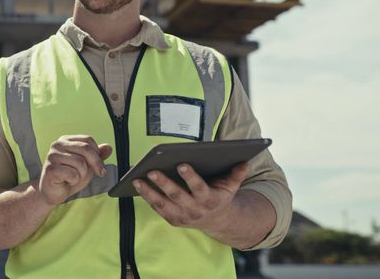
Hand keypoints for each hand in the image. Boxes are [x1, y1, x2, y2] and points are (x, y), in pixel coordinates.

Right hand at [37, 135, 112, 205]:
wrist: (52, 192)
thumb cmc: (68, 177)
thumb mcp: (87, 165)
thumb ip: (97, 156)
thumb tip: (108, 147)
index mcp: (66, 140)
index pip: (88, 140)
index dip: (98, 154)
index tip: (100, 167)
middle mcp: (58, 144)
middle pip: (86, 149)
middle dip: (95, 164)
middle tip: (97, 174)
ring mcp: (52, 156)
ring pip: (80, 162)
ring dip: (82, 175)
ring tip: (73, 178)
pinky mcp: (51, 168)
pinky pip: (72, 173)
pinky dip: (74, 181)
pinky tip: (66, 181)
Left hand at [133, 162, 248, 233]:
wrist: (216, 221)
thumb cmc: (220, 196)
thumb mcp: (231, 186)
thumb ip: (236, 174)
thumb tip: (245, 161)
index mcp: (210, 200)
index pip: (199, 188)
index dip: (191, 177)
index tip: (182, 164)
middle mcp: (195, 210)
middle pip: (177, 195)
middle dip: (164, 183)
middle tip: (152, 170)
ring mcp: (182, 216)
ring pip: (162, 204)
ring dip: (148, 192)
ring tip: (136, 179)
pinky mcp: (172, 219)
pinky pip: (157, 208)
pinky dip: (146, 197)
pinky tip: (137, 185)